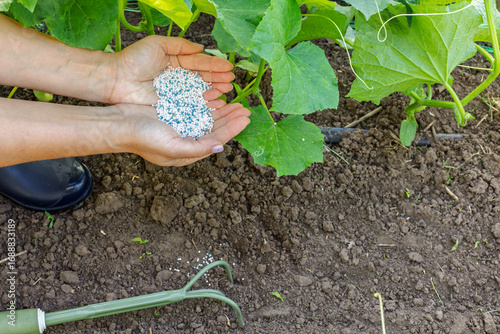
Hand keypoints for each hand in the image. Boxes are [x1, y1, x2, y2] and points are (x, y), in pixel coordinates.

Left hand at [107, 35, 234, 104]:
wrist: (117, 78)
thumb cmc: (134, 59)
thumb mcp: (158, 44)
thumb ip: (180, 45)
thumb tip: (201, 48)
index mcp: (177, 61)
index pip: (200, 63)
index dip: (215, 65)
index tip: (229, 68)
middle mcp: (179, 77)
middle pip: (203, 77)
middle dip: (219, 79)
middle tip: (231, 81)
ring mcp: (177, 92)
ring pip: (200, 91)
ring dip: (215, 91)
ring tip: (226, 91)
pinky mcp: (172, 104)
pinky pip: (191, 103)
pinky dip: (204, 104)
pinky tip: (215, 103)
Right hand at [117, 101, 249, 165]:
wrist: (117, 124)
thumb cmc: (142, 138)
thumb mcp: (172, 146)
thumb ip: (197, 148)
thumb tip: (220, 147)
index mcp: (188, 151)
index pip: (216, 139)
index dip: (232, 129)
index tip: (246, 117)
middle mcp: (186, 141)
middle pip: (214, 129)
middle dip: (230, 119)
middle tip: (245, 108)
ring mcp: (180, 127)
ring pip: (207, 119)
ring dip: (221, 111)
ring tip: (234, 102)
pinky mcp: (173, 114)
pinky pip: (195, 109)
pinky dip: (206, 104)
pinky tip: (215, 97)